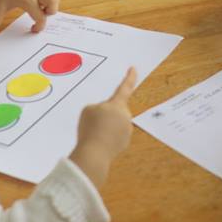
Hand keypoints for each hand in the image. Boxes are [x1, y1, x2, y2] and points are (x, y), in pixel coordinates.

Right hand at [70, 67, 137, 187]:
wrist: (94, 152)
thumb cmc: (91, 128)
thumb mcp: (88, 110)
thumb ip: (98, 108)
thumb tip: (104, 116)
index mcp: (118, 104)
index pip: (125, 87)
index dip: (129, 77)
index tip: (133, 68)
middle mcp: (126, 116)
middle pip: (116, 109)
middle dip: (107, 113)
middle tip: (93, 120)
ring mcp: (126, 130)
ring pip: (115, 124)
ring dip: (106, 126)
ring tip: (94, 133)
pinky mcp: (124, 143)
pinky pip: (114, 136)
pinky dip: (107, 137)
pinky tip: (98, 141)